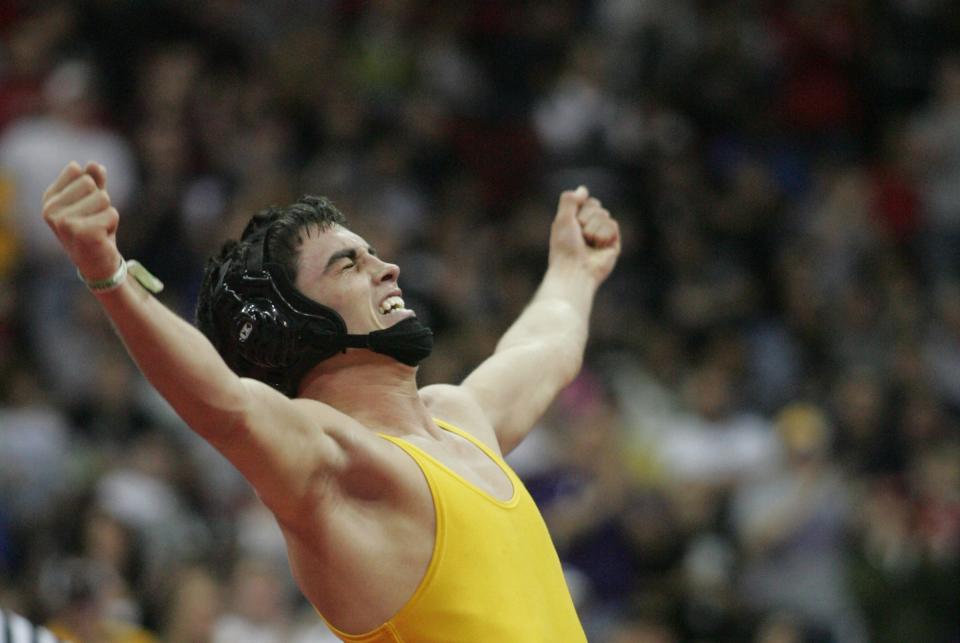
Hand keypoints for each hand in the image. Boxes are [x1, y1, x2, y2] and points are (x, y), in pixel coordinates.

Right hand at [42, 161, 121, 281]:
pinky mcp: (83, 232)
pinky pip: (111, 213)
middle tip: (93, 220)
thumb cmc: (94, 229)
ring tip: (98, 228)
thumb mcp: (92, 201)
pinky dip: (112, 224)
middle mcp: (51, 210)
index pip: (76, 170)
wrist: (97, 263)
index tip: (84, 207)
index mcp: (49, 199)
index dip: (90, 188)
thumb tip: (94, 164)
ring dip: (107, 213)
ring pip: (103, 198)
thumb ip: (93, 181)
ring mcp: (64, 222)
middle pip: (90, 184)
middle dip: (100, 202)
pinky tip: (102, 237)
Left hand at [549, 186, 620, 283]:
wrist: (574, 270)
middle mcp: (589, 228)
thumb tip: (583, 189)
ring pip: (605, 215)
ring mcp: (601, 236)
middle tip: (579, 235)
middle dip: (586, 217)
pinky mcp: (613, 244)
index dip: (579, 208)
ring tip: (588, 243)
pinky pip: (613, 225)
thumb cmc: (564, 248)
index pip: (585, 201)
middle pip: (596, 206)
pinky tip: (598, 247)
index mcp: (575, 222)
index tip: (572, 222)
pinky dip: (603, 234)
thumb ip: (570, 200)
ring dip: (593, 228)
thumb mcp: (562, 219)